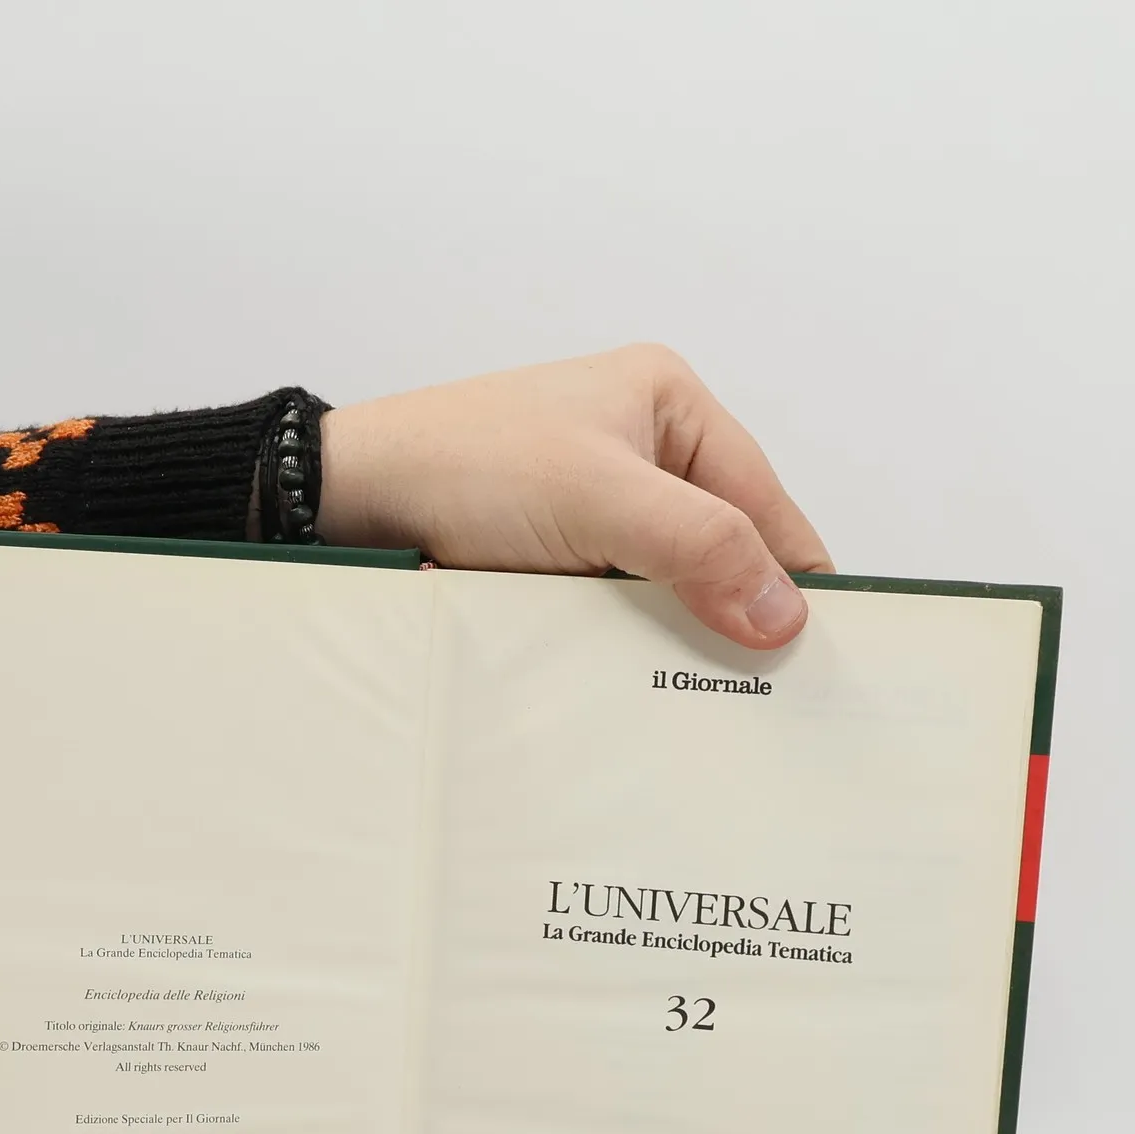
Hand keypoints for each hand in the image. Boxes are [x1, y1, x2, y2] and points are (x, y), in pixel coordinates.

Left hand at [319, 344, 832, 649]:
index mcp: (667, 403)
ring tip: (698, 693)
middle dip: (731, 608)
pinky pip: (612, 601)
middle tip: (759, 687)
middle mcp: (638, 447)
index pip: (761, 500)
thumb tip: (783, 613)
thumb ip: (701, 548)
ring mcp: (592, 503)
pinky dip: (620, 634)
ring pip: (665, 581)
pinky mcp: (553, 552)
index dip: (791, 574)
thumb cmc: (467, 467)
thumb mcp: (601, 500)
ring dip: (671, 629)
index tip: (818, 648)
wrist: (353, 500)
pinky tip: (629, 676)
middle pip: (719, 545)